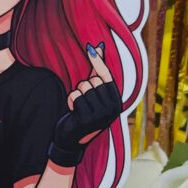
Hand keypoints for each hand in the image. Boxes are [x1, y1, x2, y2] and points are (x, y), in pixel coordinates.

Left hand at [48, 42, 122, 166]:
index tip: (90, 47)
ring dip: (76, 94)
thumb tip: (98, 48)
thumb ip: (97, 72)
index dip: (98, 62)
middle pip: (94, 81)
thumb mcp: (93, 94)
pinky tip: (73, 112)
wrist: (72, 140)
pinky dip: (71, 101)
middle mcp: (112, 109)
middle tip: (84, 100)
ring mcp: (101, 115)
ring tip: (79, 107)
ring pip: (83, 87)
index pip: (107, 77)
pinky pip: (75, 96)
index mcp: (116, 102)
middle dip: (84, 86)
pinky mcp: (87, 119)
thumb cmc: (83, 113)